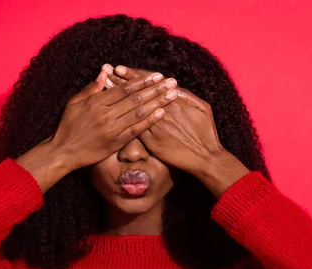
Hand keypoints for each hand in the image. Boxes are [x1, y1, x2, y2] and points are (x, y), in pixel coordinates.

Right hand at [50, 69, 179, 170]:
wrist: (64, 152)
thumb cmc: (68, 126)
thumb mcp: (74, 103)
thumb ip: (91, 88)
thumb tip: (105, 73)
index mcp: (97, 102)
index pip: (124, 88)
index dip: (142, 81)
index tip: (157, 76)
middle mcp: (106, 114)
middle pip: (136, 98)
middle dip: (156, 89)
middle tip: (172, 82)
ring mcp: (113, 129)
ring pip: (139, 112)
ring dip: (158, 102)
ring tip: (173, 94)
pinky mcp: (116, 142)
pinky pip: (136, 130)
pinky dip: (150, 121)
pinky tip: (162, 113)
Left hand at [102, 64, 230, 176]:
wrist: (204, 157)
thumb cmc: (206, 132)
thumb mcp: (202, 108)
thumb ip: (187, 96)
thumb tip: (175, 86)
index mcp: (173, 101)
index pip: (147, 85)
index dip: (133, 76)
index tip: (119, 68)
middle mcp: (161, 111)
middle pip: (136, 94)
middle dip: (120, 82)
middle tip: (105, 70)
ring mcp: (155, 127)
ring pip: (132, 109)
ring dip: (118, 97)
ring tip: (105, 86)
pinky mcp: (152, 141)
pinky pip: (134, 128)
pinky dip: (122, 118)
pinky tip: (112, 111)